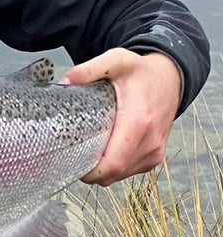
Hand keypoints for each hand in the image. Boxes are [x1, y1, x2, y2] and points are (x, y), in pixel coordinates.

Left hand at [59, 49, 180, 186]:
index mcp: (138, 122)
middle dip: (90, 171)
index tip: (71, 163)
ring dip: (102, 171)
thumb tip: (64, 81)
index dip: (91, 171)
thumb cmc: (142, 72)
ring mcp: (154, 152)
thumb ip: (89, 70)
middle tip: (71, 155)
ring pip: (121, 176)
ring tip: (86, 151)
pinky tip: (103, 152)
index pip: (114, 163)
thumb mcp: (115, 61)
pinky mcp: (155, 156)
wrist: (171, 78)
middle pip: (114, 173)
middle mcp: (150, 142)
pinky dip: (114, 168)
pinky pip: (130, 171)